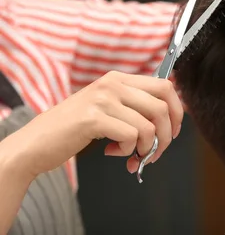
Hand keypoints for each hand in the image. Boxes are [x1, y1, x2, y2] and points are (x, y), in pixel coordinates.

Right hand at [4, 71, 183, 177]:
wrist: (35, 142)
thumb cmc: (74, 128)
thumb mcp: (107, 107)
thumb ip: (134, 107)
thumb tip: (170, 119)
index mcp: (119, 78)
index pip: (165, 86)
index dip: (177, 111)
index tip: (173, 131)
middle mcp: (113, 84)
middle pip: (163, 106)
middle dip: (166, 136)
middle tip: (155, 152)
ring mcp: (103, 99)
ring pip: (149, 126)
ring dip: (146, 149)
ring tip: (131, 156)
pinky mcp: (93, 118)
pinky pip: (130, 137)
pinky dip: (128, 151)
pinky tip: (112, 152)